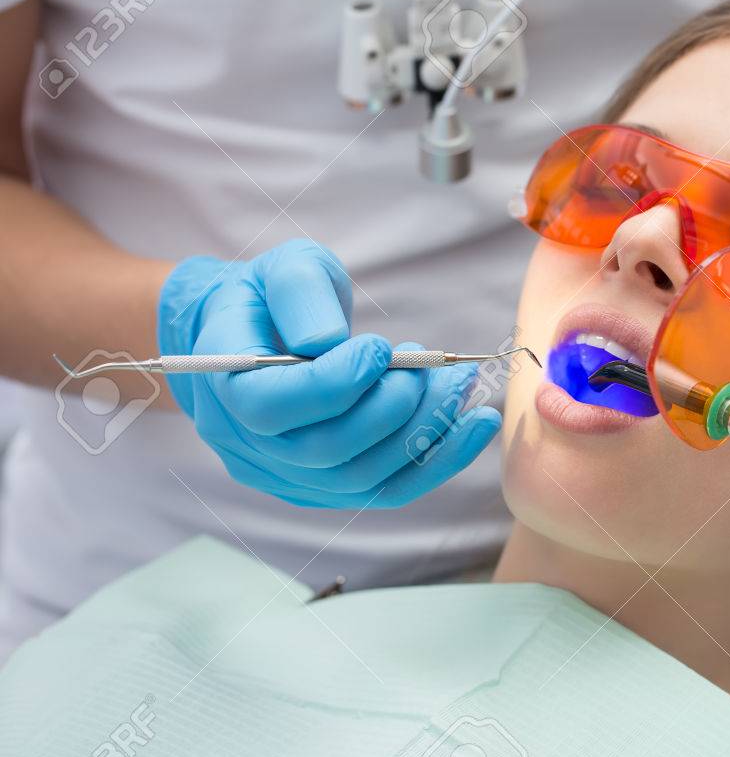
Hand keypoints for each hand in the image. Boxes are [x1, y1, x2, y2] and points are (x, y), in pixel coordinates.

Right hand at [157, 239, 499, 508]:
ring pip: (361, 477)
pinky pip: (386, 488)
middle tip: (429, 367)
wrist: (261, 334)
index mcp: (224, 385)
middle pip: (323, 451)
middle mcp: (247, 443)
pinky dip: (439, 460)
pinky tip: (477, 424)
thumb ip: (300, 292)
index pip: (270, 408)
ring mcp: (286, 474)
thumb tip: (326, 341)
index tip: (378, 349)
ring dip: (422, 432)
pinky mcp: (327, 487)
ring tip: (457, 384)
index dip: (331, 384)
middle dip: (389, 408)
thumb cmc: (273, 297)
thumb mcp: (282, 268)